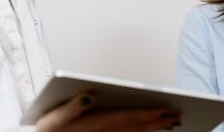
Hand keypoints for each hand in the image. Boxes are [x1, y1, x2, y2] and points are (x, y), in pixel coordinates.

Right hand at [36, 93, 180, 131]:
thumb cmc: (47, 130)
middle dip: (156, 122)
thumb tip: (90, 95)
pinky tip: (148, 131)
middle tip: (175, 115)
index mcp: (92, 125)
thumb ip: (72, 106)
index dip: (146, 113)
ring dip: (152, 129)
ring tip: (169, 122)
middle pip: (135, 128)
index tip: (164, 109)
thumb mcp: (53, 118)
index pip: (126, 118)